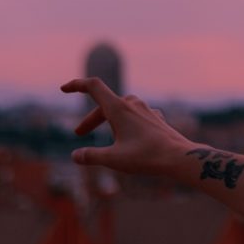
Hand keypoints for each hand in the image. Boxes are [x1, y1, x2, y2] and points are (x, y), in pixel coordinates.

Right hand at [61, 77, 193, 178]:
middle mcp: (132, 104)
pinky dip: (125, 124)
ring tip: (106, 139)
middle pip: (104, 104)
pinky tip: (128, 136)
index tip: (64, 88)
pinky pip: (135, 116)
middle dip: (90, 120)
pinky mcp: (155, 119)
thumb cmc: (146, 157)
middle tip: (79, 134)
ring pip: (120, 110)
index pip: (93, 86)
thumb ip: (91, 156)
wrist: (179, 157)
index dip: (77, 84)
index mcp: (119, 108)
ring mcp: (146, 110)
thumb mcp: (113, 159)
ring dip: (108, 121)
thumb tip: (75, 156)